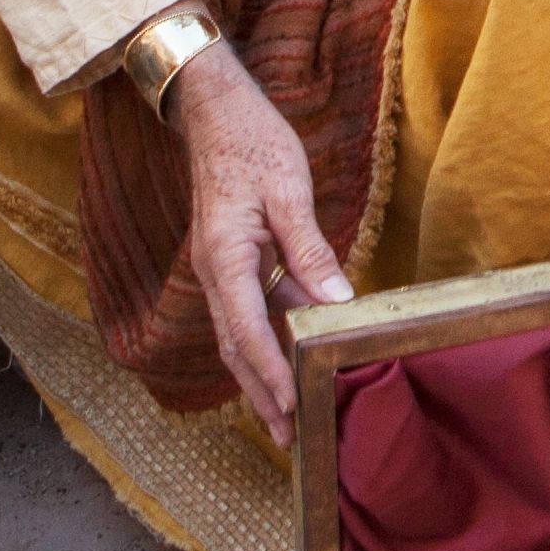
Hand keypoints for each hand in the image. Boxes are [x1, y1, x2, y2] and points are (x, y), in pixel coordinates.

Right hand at [165, 36, 351, 441]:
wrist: (215, 114)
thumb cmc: (252, 145)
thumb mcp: (289, 192)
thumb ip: (310, 250)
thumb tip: (335, 303)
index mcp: (224, 258)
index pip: (248, 330)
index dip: (271, 372)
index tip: (293, 404)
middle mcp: (214, 273)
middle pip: (237, 347)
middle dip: (262, 394)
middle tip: (291, 436)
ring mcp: (220, 270)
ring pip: (241, 336)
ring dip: (262, 377)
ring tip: (290, 416)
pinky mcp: (233, 263)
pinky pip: (250, 314)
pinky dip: (268, 344)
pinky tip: (291, 362)